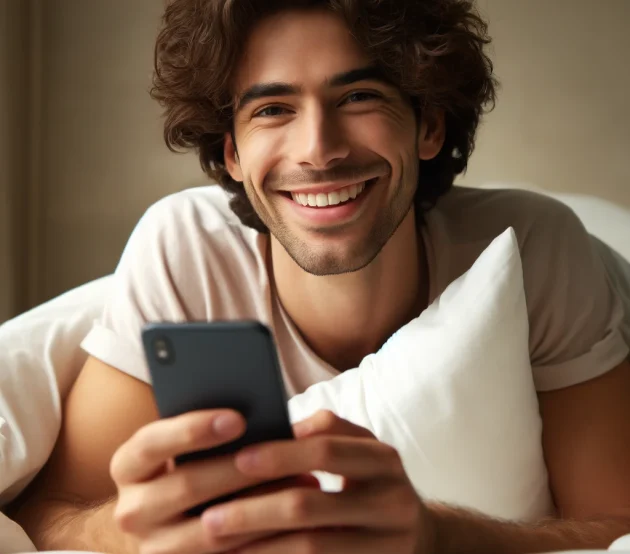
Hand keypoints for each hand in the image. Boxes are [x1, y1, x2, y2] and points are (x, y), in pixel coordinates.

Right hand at [109, 409, 315, 552]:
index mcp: (129, 465)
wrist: (177, 524)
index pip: (151, 443)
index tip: (238, 419)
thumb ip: (214, 427)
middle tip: (280, 453)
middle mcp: (131, 510)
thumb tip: (262, 413)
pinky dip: (263, 540)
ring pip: (211, 531)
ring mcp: (154, 549)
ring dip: (262, 507)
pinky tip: (295, 522)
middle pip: (186, 486)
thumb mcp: (192, 445)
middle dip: (237, 469)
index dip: (193, 429)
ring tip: (305, 482)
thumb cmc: (196, 466)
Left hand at [201, 410, 435, 553]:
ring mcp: (388, 544)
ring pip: (310, 546)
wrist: (419, 536)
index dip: (279, 454)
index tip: (238, 458)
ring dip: (258, 546)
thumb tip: (267, 430)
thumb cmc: (373, 485)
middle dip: (255, 509)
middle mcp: (392, 500)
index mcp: (383, 458)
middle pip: (310, 504)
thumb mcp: (359, 452)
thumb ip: (324, 435)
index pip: (325, 449)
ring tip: (220, 545)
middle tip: (211, 516)